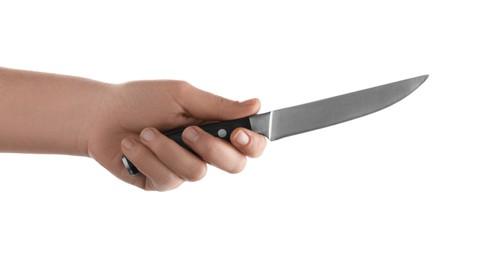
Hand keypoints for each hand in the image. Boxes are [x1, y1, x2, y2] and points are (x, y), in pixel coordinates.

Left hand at [87, 80, 265, 190]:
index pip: (250, 143)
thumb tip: (255, 105)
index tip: (237, 133)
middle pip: (234, 165)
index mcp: (214, 126)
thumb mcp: (181, 96)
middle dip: (211, 148)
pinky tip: (131, 145)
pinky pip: (167, 179)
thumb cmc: (142, 100)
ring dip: (168, 150)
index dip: (253, 143)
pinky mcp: (162, 181)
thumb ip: (218, 105)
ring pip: (196, 172)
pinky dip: (147, 158)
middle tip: (188, 131)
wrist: (100, 115)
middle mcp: (204, 150)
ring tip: (146, 132)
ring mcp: (183, 168)